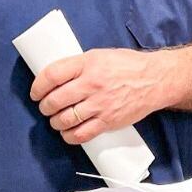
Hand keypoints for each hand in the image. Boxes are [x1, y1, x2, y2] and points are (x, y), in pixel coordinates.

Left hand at [29, 47, 165, 143]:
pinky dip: (69, 136)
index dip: (38, 86)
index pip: (52, 75)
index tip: (35, 92)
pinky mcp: (108, 121)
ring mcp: (100, 104)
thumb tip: (55, 77)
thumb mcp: (100, 56)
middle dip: (45, 106)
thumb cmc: (128, 66)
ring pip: (65, 119)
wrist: (155, 79)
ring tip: (56, 119)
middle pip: (55, 100)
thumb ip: (79, 66)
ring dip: (55, 122)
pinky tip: (68, 132)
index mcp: (88, 63)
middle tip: (46, 107)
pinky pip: (81, 134)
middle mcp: (92, 83)